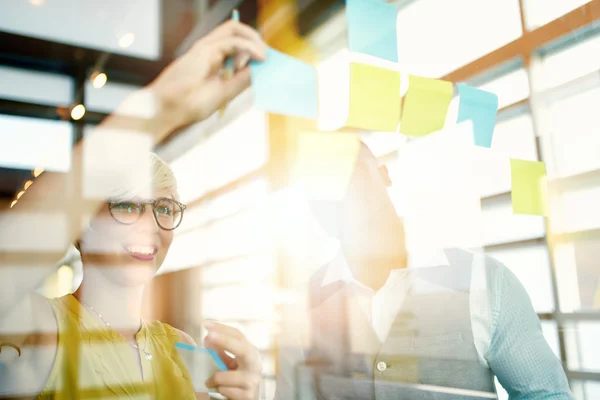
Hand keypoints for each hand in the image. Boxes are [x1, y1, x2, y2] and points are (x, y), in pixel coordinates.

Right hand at [149, 20, 266, 134]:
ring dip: (254, 40)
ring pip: (235, 30)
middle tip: (267, 56)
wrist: (169, 110)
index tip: (266, 62)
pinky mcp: (204, 50)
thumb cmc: (190, 104)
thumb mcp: (225, 92)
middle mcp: (210, 50)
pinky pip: (232, 41)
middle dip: (256, 40)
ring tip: (264, 56)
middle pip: (236, 32)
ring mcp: (206, 48)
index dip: (253, 49)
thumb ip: (241, 81)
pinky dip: (248, 47)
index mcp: (213, 60)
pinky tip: (259, 57)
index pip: (237, 44)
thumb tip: (260, 70)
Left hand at [203, 321, 261, 399]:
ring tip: (210, 382)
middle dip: (225, 341)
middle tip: (208, 336)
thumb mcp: (228, 364)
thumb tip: (207, 339)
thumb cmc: (235, 380)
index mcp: (250, 352)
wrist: (245, 399)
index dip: (222, 328)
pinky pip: (225, 390)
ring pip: (225, 375)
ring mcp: (253, 380)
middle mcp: (255, 364)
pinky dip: (219, 390)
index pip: (238, 335)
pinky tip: (223, 391)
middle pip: (243, 348)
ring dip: (214, 378)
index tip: (206, 324)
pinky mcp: (248, 396)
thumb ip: (220, 353)